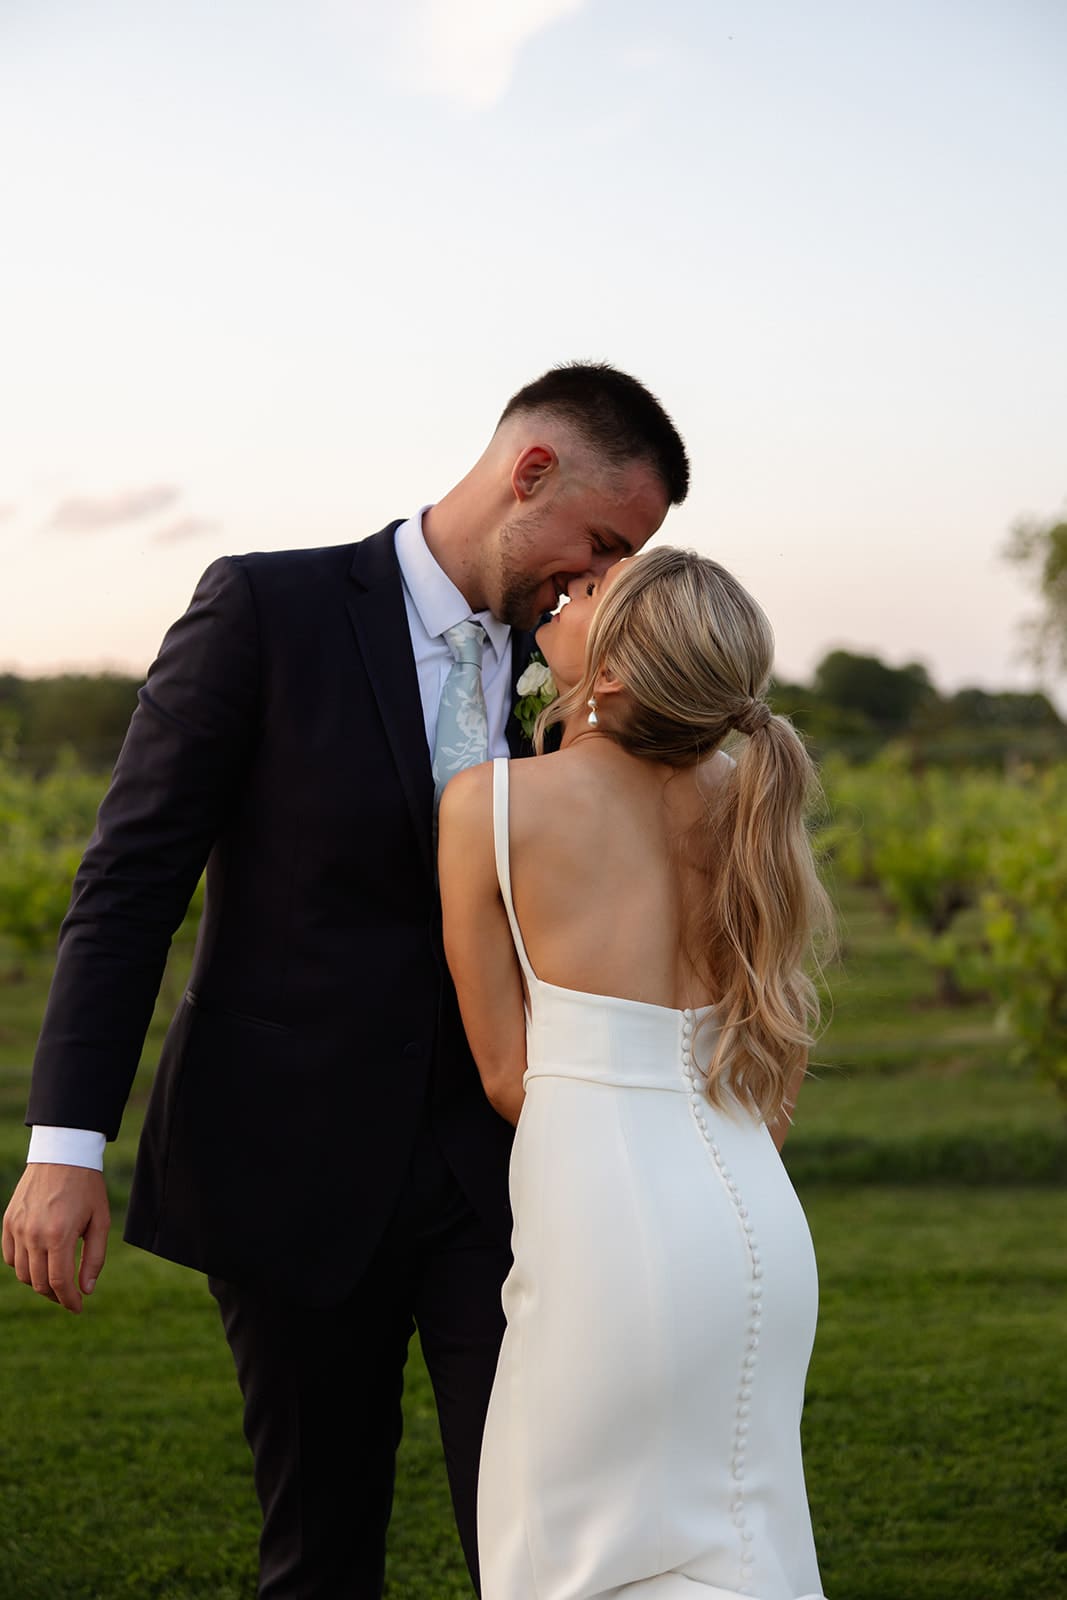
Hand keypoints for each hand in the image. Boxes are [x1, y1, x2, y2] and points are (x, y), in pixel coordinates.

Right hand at [2, 1164, 109, 1313]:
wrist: (63, 1154)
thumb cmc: (87, 1188)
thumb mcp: (100, 1221)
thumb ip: (94, 1258)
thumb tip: (87, 1290)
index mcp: (59, 1235)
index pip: (59, 1283)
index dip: (69, 1301)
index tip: (78, 1308)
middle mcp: (34, 1235)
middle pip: (39, 1283)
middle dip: (56, 1295)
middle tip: (70, 1296)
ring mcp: (17, 1228)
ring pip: (22, 1274)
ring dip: (38, 1283)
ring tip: (55, 1279)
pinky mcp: (8, 1222)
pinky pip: (10, 1257)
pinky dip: (22, 1267)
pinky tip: (38, 1263)